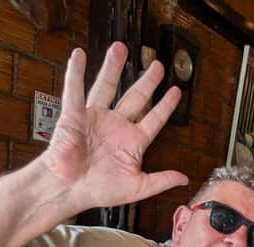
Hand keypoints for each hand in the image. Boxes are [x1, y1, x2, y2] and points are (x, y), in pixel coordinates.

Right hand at [40, 42, 187, 214]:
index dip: (165, 106)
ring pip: (106, 88)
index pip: (154, 119)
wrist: (68, 191)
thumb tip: (184, 179)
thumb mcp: (137, 187)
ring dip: (113, 68)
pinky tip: (79, 55)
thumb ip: (161, 180)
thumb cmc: (99, 190)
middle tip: (157, 65)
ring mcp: (95, 118)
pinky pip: (75, 91)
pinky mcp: (73, 116)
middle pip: (134, 97)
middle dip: (147, 81)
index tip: (176, 91)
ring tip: (121, 48)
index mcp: (132, 142)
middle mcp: (115, 126)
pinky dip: (75, 73)